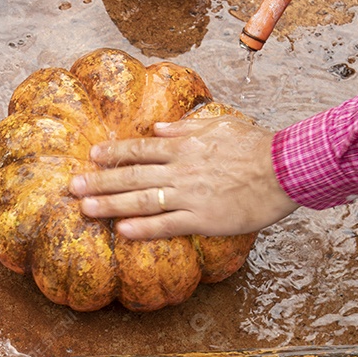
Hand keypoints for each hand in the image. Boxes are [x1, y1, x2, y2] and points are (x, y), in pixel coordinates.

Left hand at [68, 117, 298, 239]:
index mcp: (185, 146)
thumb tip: (160, 129)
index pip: (141, 149)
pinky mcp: (204, 218)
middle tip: (72, 187)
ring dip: (112, 205)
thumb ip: (187, 127)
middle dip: (100, 181)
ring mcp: (191, 195)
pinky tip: (123, 231)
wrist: (285, 169)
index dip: (114, 152)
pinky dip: (144, 228)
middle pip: (133, 175)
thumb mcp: (221, 125)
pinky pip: (168, 224)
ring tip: (86, 209)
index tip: (92, 156)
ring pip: (143, 200)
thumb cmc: (258, 145)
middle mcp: (182, 170)